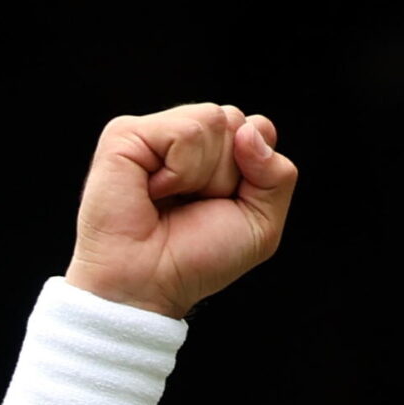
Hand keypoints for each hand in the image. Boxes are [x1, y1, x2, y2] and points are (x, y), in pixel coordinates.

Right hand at [64, 103, 297, 318]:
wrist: (150, 284)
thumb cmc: (197, 259)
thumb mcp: (260, 224)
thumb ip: (278, 175)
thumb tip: (249, 130)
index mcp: (215, 152)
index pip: (258, 128)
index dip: (254, 168)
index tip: (225, 203)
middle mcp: (185, 137)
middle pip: (237, 121)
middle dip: (228, 175)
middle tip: (193, 206)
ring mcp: (155, 133)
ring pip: (214, 120)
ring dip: (203, 175)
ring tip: (171, 199)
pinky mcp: (126, 133)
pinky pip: (185, 132)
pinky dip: (179, 171)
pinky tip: (153, 191)